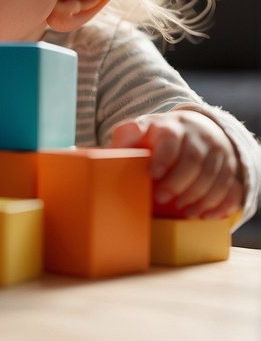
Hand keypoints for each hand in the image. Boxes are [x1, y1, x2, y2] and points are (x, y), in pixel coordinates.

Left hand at [109, 110, 242, 218]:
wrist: (194, 129)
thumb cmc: (158, 137)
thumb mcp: (140, 132)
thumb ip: (125, 138)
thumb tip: (110, 145)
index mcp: (172, 125)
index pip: (170, 138)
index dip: (162, 157)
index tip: (152, 174)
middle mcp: (198, 135)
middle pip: (193, 159)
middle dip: (178, 183)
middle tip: (162, 199)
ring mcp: (217, 150)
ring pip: (213, 175)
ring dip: (197, 196)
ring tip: (182, 210)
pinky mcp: (230, 165)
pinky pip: (230, 186)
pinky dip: (218, 203)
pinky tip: (204, 214)